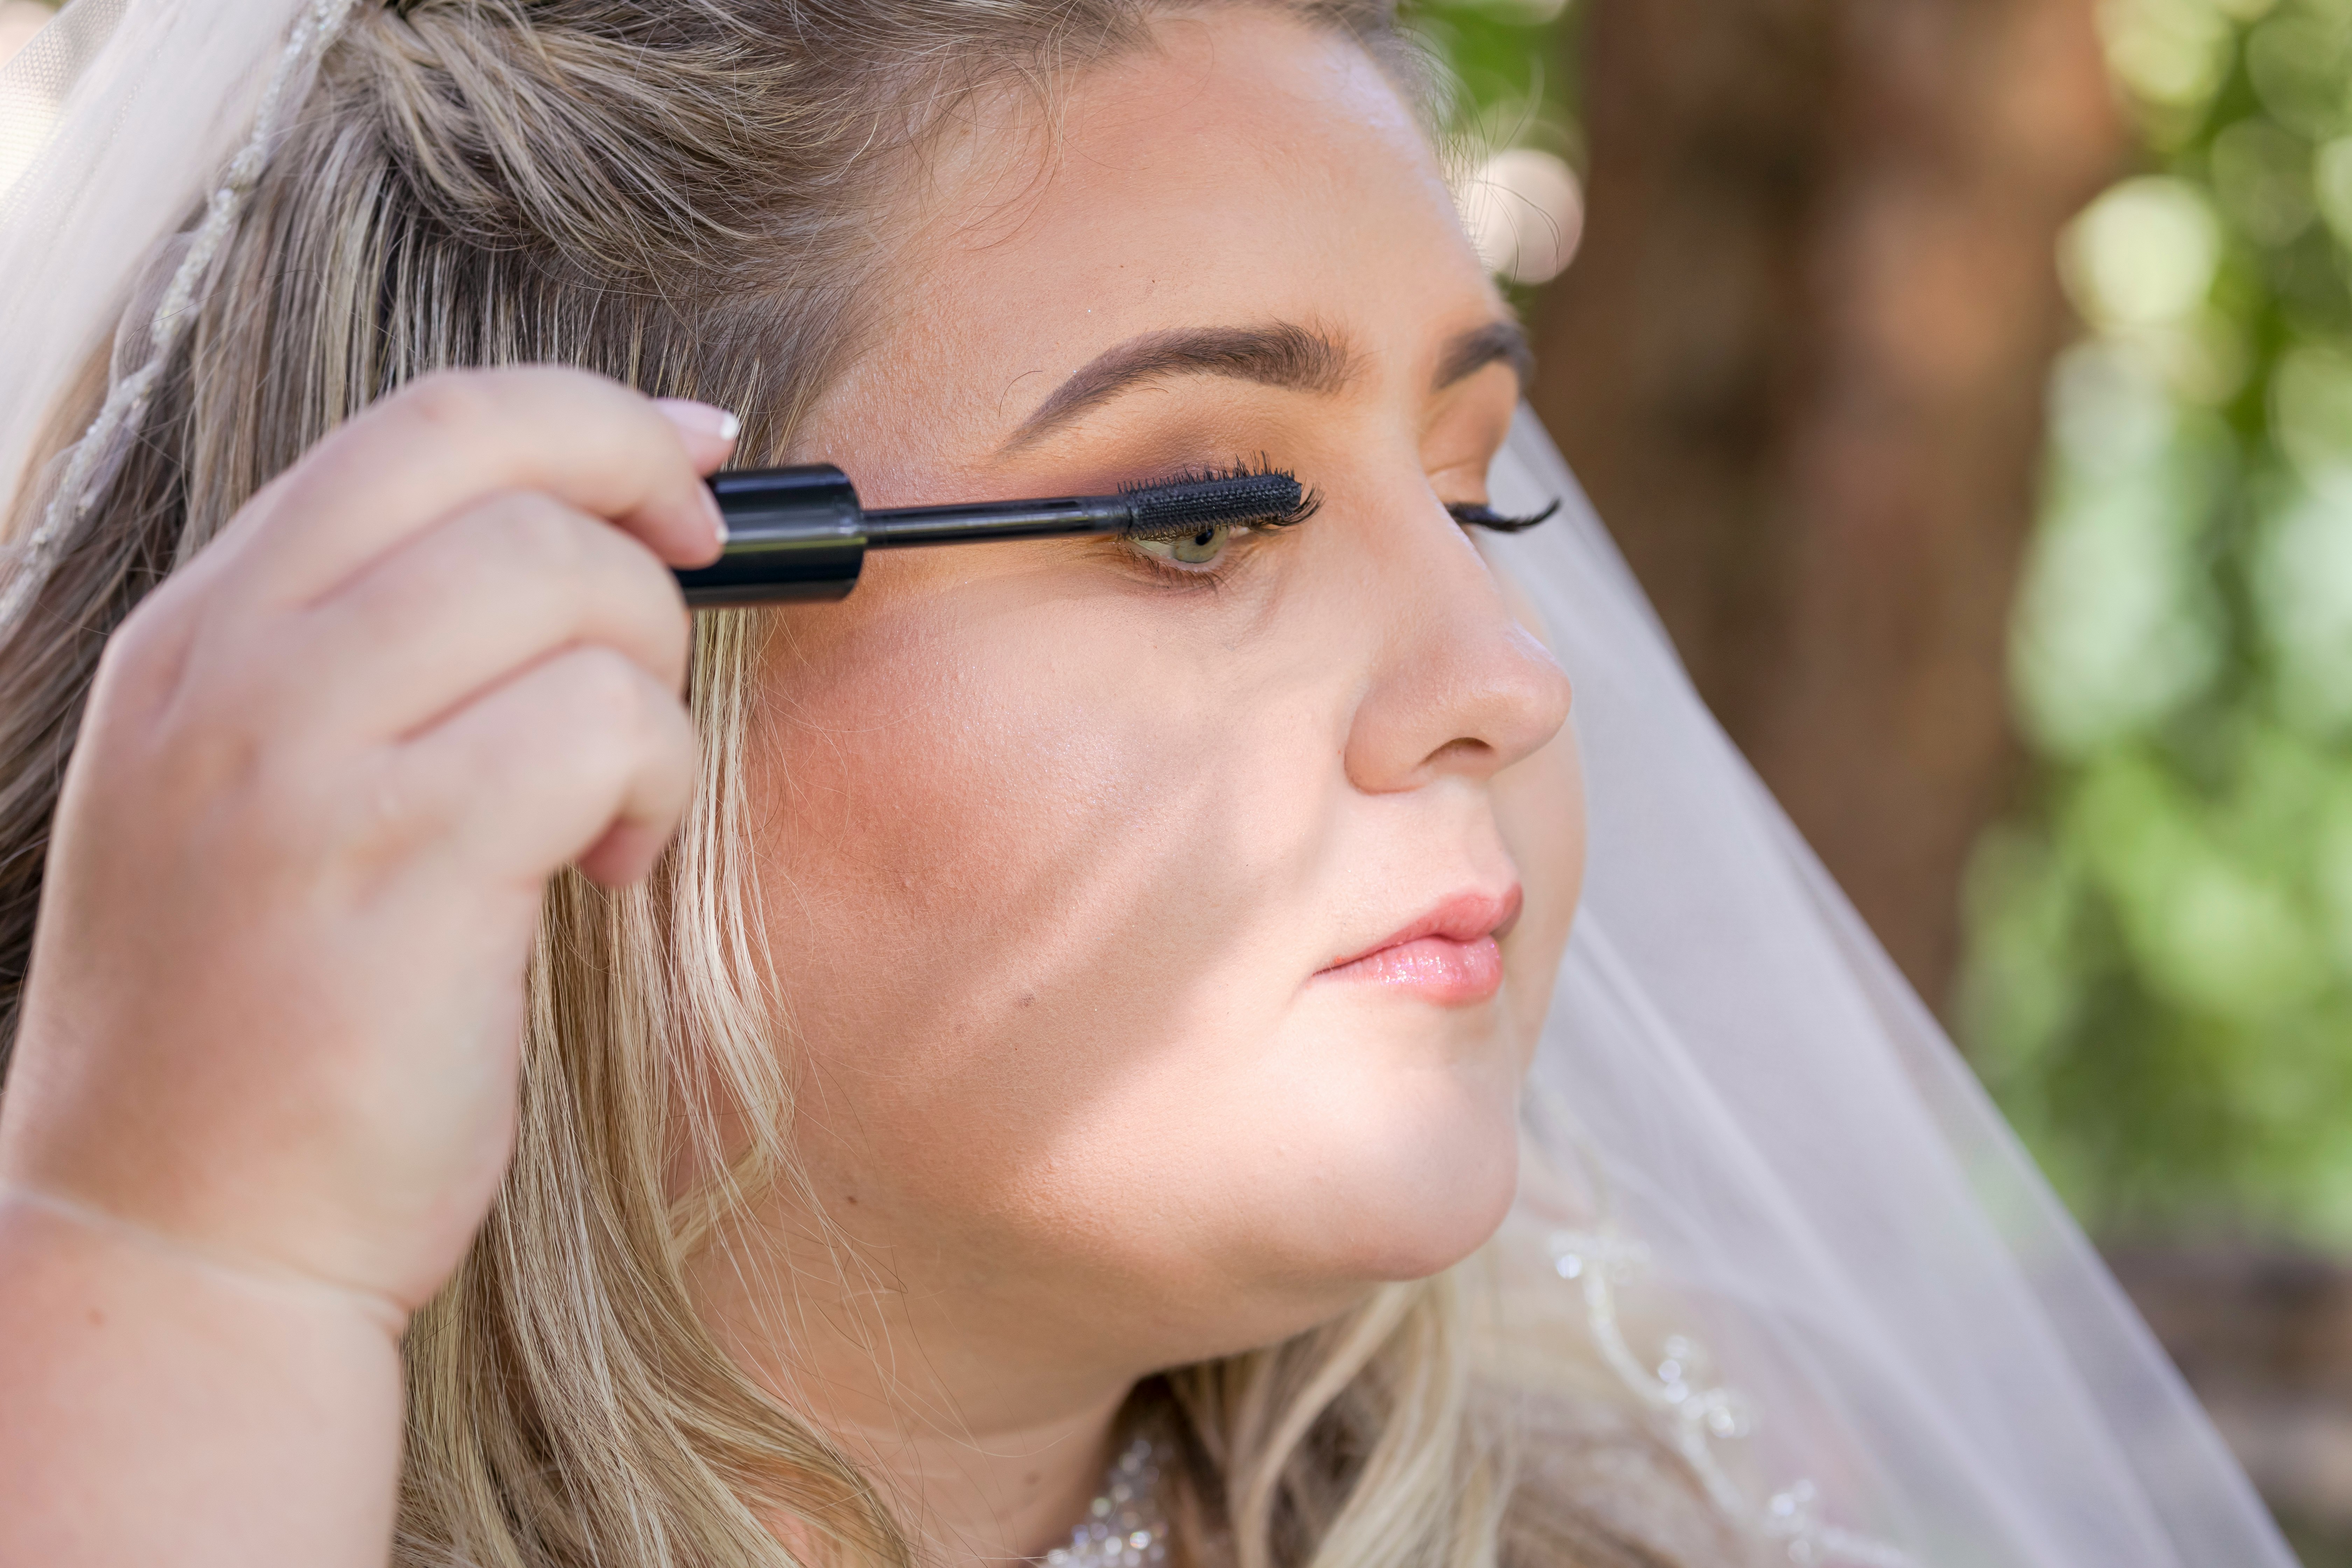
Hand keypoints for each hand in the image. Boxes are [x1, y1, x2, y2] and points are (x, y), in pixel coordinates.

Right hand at [0, 366, 731, 1314]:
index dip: (588, 420)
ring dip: (651, 682)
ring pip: (565, 579)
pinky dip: (654, 783)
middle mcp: (227, 672)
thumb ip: (372, 664)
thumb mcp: (257, 800)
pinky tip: (610, 871)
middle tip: (680, 625)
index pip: (416, 428)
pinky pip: (600, 726)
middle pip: (495, 457)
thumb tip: (571, 544)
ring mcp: (299, 764)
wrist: (176, 1239)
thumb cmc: (253, 1033)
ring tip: (619, 800)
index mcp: (195, 639)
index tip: (693, 458)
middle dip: (643, 514)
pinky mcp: (401, 864)